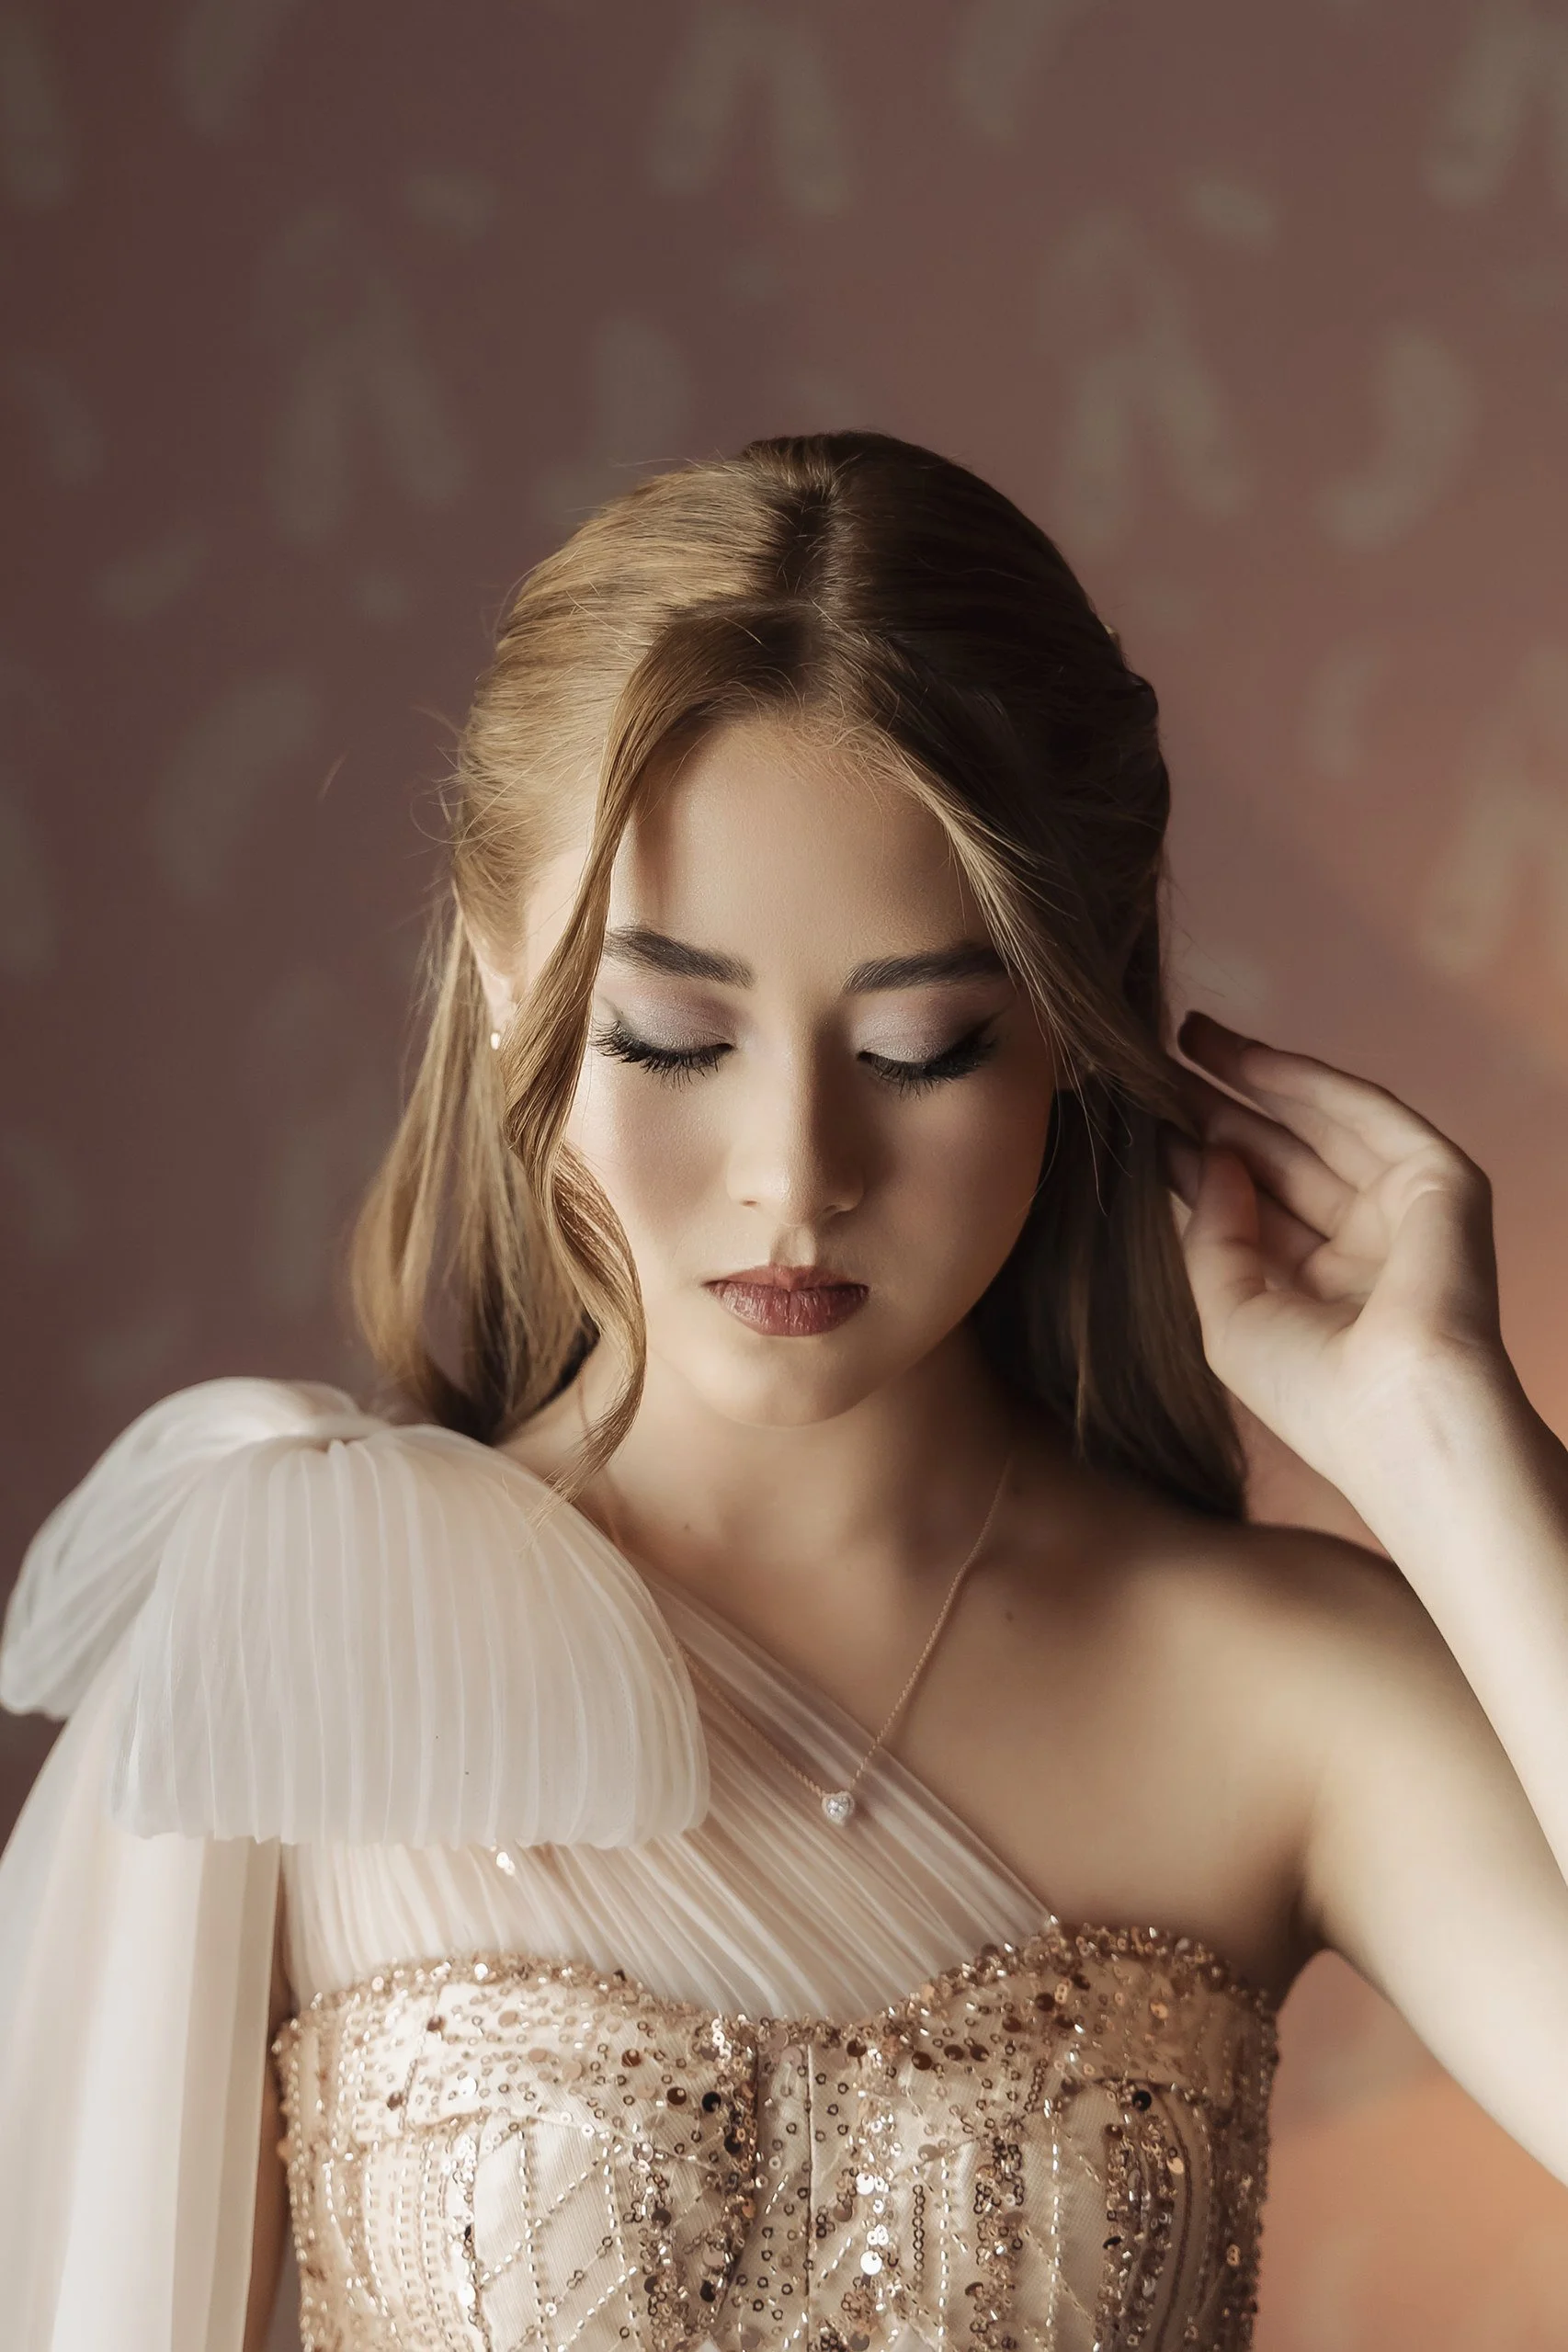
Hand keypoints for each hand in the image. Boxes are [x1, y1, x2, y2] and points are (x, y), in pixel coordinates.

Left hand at [1163, 1011, 1508, 1496]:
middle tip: (1156, 1059)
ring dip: (1259, 1078)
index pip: (1248, 1209)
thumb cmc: (1313, 1393)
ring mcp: (1403, 1213)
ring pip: (1320, 1126)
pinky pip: (1367, 1115)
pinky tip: (1250, 1059)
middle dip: (1218, 1108)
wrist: (1399, 1416)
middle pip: (1279, 1158)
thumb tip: (1209, 1155)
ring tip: (1190, 1037)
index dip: (1194, 1160)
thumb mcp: (1231, 1312)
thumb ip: (1213, 1232)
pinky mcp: (1441, 1182)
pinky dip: (1309, 1083)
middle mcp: (1361, 1249)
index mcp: (1318, 1294)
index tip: (1139, 1117)